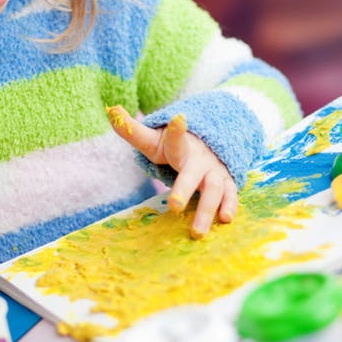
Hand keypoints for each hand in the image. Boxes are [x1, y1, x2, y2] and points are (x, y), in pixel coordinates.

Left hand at [107, 105, 237, 238]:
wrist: (209, 141)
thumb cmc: (172, 146)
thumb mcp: (153, 139)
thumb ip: (131, 129)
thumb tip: (111, 109)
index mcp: (181, 147)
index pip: (176, 140)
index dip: (177, 131)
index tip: (179, 119)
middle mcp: (199, 159)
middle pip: (192, 175)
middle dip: (184, 190)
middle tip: (173, 207)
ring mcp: (215, 172)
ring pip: (214, 189)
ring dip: (207, 210)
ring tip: (197, 232)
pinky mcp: (226, 182)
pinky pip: (230, 194)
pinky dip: (230, 205)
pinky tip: (225, 220)